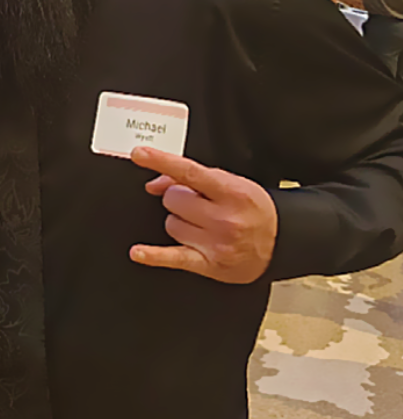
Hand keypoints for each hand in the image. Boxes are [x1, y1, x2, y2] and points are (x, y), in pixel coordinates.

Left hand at [128, 147, 277, 284]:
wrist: (281, 242)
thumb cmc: (252, 209)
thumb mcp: (229, 183)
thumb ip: (192, 178)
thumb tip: (154, 183)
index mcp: (232, 193)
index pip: (189, 172)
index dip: (161, 161)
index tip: (139, 154)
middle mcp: (224, 219)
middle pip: (173, 200)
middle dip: (178, 198)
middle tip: (196, 204)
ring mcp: (217, 243)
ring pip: (170, 224)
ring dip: (178, 222)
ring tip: (200, 224)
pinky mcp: (209, 265)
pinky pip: (174, 258)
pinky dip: (154, 256)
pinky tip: (138, 252)